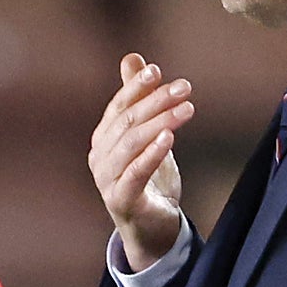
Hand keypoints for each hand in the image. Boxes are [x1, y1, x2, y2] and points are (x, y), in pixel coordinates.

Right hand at [91, 52, 192, 271]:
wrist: (152, 228)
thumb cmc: (149, 179)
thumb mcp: (148, 135)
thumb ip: (139, 99)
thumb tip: (132, 58)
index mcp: (103, 138)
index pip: (118, 106)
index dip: (136, 87)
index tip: (158, 70)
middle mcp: (100, 157)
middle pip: (127, 122)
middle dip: (156, 101)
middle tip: (184, 88)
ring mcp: (106, 180)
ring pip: (132, 144)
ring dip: (160, 122)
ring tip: (186, 109)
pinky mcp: (120, 201)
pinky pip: (135, 173)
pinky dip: (152, 153)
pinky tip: (169, 138)